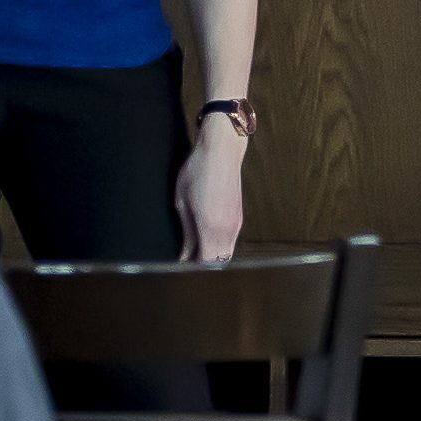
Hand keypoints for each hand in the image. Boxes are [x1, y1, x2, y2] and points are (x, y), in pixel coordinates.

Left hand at [177, 123, 246, 261]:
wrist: (221, 150)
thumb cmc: (197, 172)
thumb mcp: (182, 202)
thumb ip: (187, 233)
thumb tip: (185, 255)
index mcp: (210, 228)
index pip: (206, 263)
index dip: (194, 269)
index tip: (182, 267)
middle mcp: (227, 230)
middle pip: (219, 262)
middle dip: (205, 266)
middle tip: (188, 261)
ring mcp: (236, 223)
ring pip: (227, 252)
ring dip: (213, 255)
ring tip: (196, 249)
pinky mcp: (239, 216)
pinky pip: (231, 240)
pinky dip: (220, 245)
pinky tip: (206, 236)